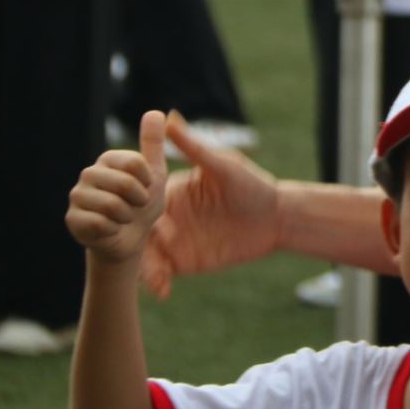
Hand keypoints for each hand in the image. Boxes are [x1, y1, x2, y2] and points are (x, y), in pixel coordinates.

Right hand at [68, 109, 169, 263]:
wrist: (131, 237)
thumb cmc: (143, 203)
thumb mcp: (155, 173)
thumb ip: (153, 144)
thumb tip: (156, 112)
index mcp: (109, 159)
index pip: (135, 163)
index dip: (148, 181)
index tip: (146, 187)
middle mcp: (88, 173)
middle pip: (124, 184)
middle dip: (139, 200)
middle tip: (135, 206)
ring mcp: (77, 196)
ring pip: (111, 205)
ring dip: (126, 216)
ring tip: (123, 217)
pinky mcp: (72, 219)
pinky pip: (99, 223)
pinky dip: (113, 229)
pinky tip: (109, 229)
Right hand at [140, 113, 283, 298]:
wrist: (278, 217)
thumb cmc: (252, 184)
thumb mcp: (223, 165)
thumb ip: (194, 147)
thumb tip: (168, 117)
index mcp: (169, 192)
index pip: (139, 203)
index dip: (132, 214)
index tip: (135, 223)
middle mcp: (166, 217)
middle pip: (137, 233)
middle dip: (132, 247)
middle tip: (137, 259)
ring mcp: (174, 241)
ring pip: (146, 257)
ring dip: (143, 270)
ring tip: (153, 280)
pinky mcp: (184, 261)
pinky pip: (163, 274)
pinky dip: (158, 283)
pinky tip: (163, 291)